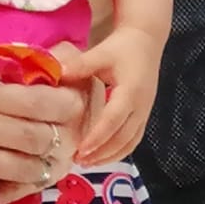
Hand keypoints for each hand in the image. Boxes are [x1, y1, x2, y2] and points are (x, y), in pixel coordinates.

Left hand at [0, 44, 87, 203]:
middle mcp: (70, 136)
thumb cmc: (56, 78)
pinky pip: (26, 188)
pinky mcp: (49, 179)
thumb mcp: (60, 60)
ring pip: (27, 165)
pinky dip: (4, 190)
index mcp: (73, 102)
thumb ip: (47, 56)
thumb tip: (18, 51)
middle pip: (26, 135)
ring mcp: (60, 161)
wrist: (79, 108)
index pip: (32, 102)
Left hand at [63, 25, 162, 164]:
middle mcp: (141, 107)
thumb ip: (81, 65)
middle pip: (123, 138)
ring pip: (130, 142)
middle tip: (80, 161)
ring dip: (111, 155)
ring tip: (89, 162)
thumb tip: (57, 73)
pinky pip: (134, 139)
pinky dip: (120, 151)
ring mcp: (144, 113)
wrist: (147, 41)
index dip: (98, 136)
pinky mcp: (144, 115)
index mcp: (131, 93)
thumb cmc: (123, 47)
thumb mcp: (101, 52)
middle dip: (102, 152)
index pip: (113, 120)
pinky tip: (104, 155)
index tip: (82, 149)